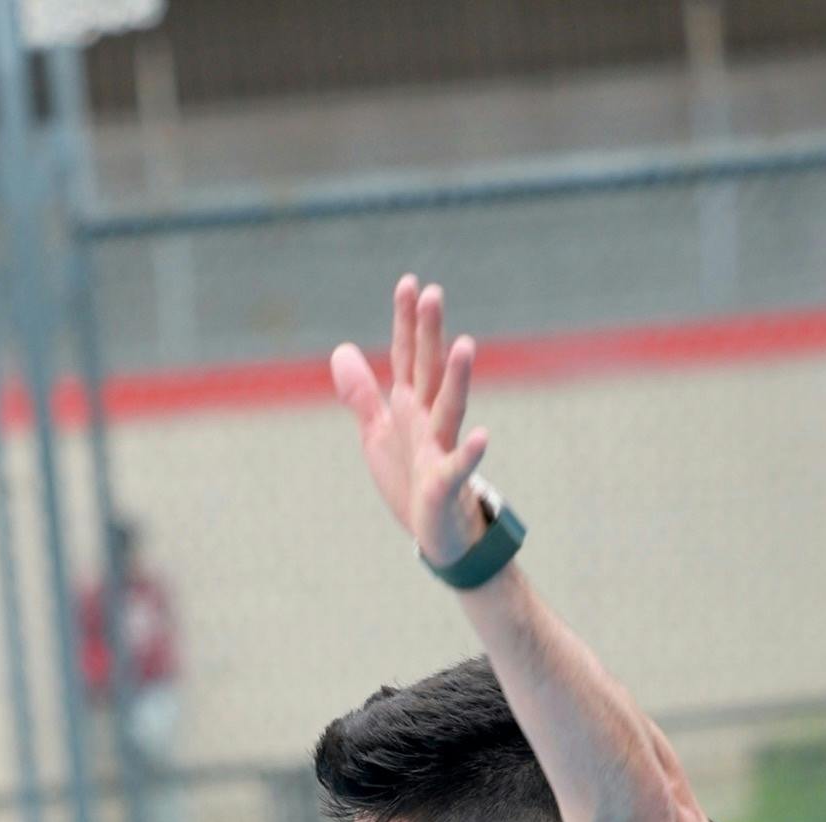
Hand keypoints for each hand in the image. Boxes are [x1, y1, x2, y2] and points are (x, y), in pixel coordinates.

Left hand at [329, 275, 493, 571]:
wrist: (437, 535)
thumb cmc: (410, 481)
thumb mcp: (378, 434)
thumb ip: (361, 394)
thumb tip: (341, 350)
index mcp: (410, 407)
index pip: (407, 356)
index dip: (406, 322)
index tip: (409, 283)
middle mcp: (428, 421)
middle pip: (429, 371)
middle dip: (430, 334)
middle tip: (434, 292)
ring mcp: (439, 450)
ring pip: (450, 408)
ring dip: (458, 378)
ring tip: (466, 344)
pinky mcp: (445, 485)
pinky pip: (458, 467)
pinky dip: (471, 453)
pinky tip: (484, 436)